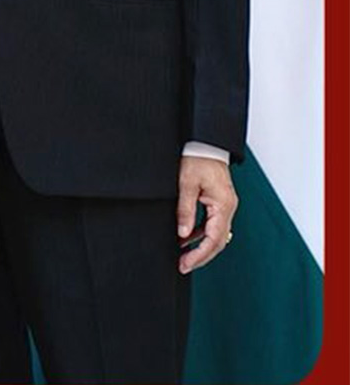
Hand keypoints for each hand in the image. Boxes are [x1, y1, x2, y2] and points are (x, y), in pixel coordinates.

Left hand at [177, 154, 237, 273]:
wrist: (205, 143)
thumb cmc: (196, 159)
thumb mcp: (186, 183)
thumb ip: (185, 210)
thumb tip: (183, 235)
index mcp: (223, 205)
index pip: (214, 240)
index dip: (199, 255)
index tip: (185, 264)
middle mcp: (228, 208)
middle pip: (218, 242)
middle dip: (200, 256)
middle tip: (183, 266)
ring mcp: (225, 206)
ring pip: (216, 235)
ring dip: (200, 246)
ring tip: (182, 255)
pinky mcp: (219, 203)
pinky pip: (212, 224)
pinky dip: (201, 234)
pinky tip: (186, 238)